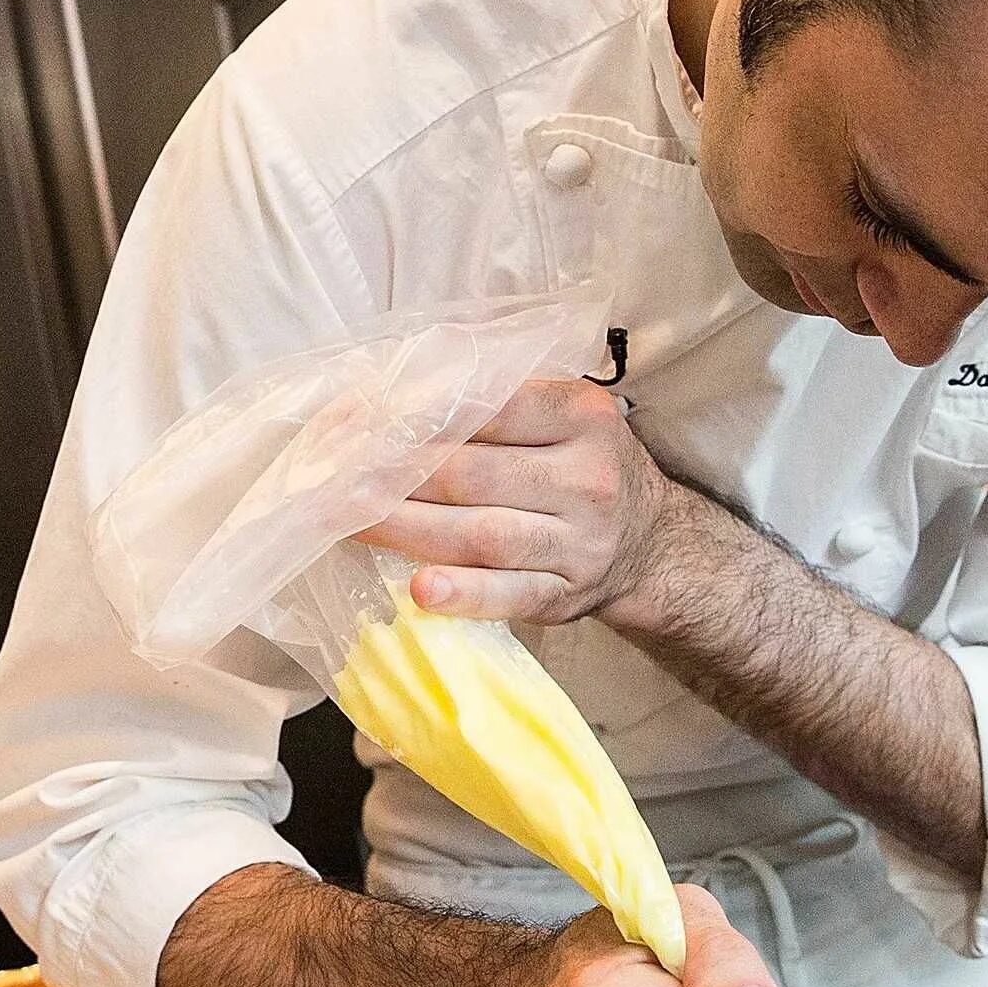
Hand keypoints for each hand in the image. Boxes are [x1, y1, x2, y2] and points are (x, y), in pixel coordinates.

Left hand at [361, 377, 679, 626]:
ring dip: (408, 529)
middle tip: (335, 474)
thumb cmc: (583, 464)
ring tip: (349, 521)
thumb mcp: (567, 414)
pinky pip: (509, 597)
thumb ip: (501, 397)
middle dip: (396, 474)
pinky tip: (421, 589)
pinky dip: (465, 594)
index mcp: (582, 417)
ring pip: (482, 535)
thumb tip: (398, 389)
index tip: (361, 418)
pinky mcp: (565, 597)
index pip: (492, 406)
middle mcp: (587, 479)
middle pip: (474, 475)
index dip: (419, 412)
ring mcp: (579, 543)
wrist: (652, 543)